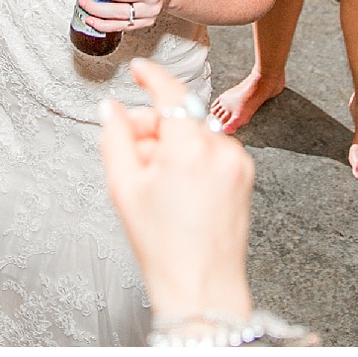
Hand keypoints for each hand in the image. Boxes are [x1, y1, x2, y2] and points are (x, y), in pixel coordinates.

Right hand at [99, 59, 254, 323]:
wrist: (202, 288)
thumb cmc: (163, 247)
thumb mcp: (124, 188)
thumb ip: (115, 138)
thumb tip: (113, 109)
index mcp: (190, 148)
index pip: (172, 93)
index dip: (152, 76)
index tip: (139, 70)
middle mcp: (220, 149)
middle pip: (180, 117)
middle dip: (153, 126)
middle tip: (129, 150)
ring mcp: (237, 163)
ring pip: (196, 135)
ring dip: (172, 144)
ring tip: (152, 180)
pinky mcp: (245, 177)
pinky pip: (212, 153)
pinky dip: (192, 158)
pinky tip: (175, 187)